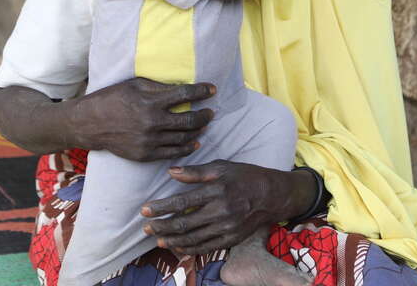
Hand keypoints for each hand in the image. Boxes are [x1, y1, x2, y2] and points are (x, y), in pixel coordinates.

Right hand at [77, 78, 215, 161]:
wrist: (90, 123)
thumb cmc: (113, 98)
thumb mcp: (134, 85)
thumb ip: (159, 87)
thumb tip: (182, 86)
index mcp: (150, 101)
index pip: (185, 94)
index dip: (202, 91)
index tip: (212, 89)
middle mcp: (152, 122)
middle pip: (189, 120)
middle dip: (205, 114)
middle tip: (211, 111)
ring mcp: (148, 141)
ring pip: (183, 138)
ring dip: (198, 131)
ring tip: (204, 125)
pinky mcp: (145, 155)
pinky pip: (172, 153)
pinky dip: (187, 147)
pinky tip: (195, 142)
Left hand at [140, 160, 298, 254]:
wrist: (272, 195)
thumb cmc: (244, 177)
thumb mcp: (222, 167)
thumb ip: (196, 171)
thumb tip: (171, 171)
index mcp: (216, 191)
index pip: (182, 202)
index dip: (161, 208)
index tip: (145, 210)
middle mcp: (221, 212)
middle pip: (184, 224)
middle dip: (161, 227)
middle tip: (145, 227)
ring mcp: (226, 229)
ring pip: (192, 239)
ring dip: (172, 240)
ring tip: (157, 238)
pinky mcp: (231, 240)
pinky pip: (205, 248)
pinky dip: (189, 249)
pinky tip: (177, 247)